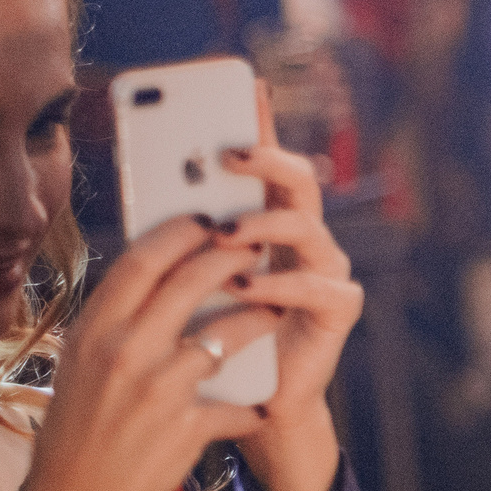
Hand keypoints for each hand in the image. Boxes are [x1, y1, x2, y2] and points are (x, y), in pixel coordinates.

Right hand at [9, 215, 276, 490]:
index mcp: (93, 332)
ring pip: (227, 333)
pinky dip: (251, 403)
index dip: (177, 233)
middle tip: (256, 246)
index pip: (139, 262)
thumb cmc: (79, 428)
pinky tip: (262, 403)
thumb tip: (153, 270)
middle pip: (189, 283)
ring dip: (258, 317)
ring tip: (274, 310)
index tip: (204, 218)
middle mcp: (124, 353)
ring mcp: (157, 391)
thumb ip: (115, 319)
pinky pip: (236, 402)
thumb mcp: (81, 363)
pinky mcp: (188, 428)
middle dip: (230, 256)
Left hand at [220, 85, 363, 490]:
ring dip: (264, 224)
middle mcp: (303, 238)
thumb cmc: (213, 338)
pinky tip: (246, 285)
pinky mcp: (337, 309)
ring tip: (226, 233)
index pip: (265, 164)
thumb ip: (183, 240)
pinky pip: (315, 284)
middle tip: (228, 153)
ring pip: (308, 227)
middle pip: (299, 181)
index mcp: (267, 224)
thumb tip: (153, 191)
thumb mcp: (187, 282)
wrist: (245, 404)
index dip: (262, 122)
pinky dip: (278, 282)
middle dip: (267, 160)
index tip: (246, 86)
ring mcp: (325, 270)